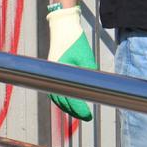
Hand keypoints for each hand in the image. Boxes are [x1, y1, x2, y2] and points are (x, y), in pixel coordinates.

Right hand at [44, 5, 98, 119]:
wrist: (63, 29)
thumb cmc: (75, 42)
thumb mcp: (87, 59)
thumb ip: (89, 75)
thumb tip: (95, 90)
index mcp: (62, 74)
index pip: (70, 98)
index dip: (80, 109)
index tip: (89, 116)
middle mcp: (53, 76)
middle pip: (62, 101)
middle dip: (74, 111)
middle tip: (87, 117)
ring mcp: (51, 75)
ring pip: (57, 98)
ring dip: (67, 107)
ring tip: (79, 113)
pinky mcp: (52, 73)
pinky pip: (55, 91)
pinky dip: (62, 99)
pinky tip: (69, 102)